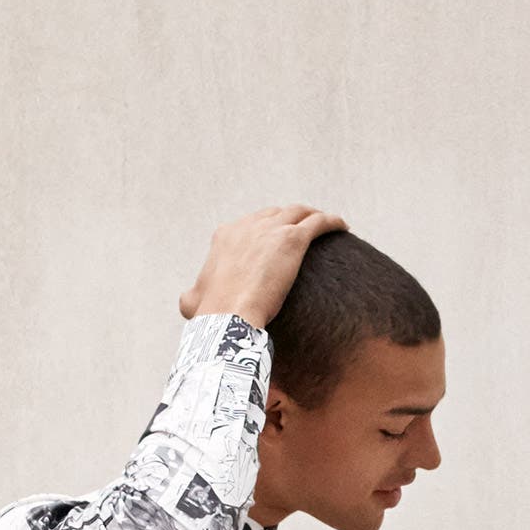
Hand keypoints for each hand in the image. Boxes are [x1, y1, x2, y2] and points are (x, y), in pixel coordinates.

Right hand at [182, 207, 346, 330]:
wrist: (229, 315)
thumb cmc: (212, 313)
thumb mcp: (193, 301)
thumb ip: (192, 295)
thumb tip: (187, 300)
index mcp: (226, 236)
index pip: (250, 224)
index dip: (265, 229)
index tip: (275, 240)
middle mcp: (247, 226)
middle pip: (275, 214)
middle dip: (289, 219)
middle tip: (302, 231)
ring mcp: (271, 230)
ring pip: (298, 213)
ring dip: (312, 215)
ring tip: (325, 224)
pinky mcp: (292, 239)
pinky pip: (318, 222)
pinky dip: (331, 221)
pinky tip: (342, 226)